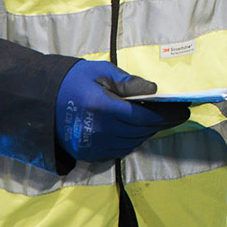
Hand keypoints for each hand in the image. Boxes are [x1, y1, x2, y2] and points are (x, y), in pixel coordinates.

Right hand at [54, 60, 190, 162]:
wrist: (43, 100)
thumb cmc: (75, 81)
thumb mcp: (102, 72)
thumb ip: (128, 82)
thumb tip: (154, 90)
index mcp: (103, 108)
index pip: (145, 118)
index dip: (168, 116)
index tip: (184, 110)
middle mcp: (100, 131)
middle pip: (142, 131)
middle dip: (160, 122)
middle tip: (173, 113)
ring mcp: (94, 146)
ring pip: (133, 143)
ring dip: (146, 132)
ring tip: (153, 120)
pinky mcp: (90, 154)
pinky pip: (120, 150)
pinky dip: (131, 140)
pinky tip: (133, 129)